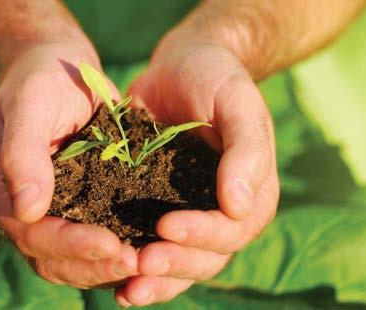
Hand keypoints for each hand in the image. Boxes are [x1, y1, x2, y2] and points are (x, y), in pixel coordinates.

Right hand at [0, 43, 137, 288]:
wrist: (61, 71)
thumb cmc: (41, 79)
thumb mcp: (29, 103)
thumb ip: (22, 152)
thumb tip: (28, 210)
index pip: (28, 232)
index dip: (68, 244)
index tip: (111, 245)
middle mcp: (19, 210)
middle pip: (49, 258)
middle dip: (92, 266)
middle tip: (137, 262)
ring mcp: (48, 212)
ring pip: (71, 261)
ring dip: (106, 268)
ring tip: (146, 262)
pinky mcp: (77, 208)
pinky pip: (92, 241)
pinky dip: (115, 253)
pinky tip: (147, 251)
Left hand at [116, 36, 279, 305]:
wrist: (182, 66)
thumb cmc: (216, 79)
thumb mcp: (237, 103)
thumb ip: (246, 150)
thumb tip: (238, 205)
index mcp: (250, 193)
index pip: (232, 229)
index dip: (202, 233)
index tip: (166, 226)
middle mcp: (222, 213)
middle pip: (205, 257)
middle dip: (174, 264)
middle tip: (140, 265)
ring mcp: (190, 214)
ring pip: (179, 263)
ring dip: (155, 280)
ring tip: (126, 289)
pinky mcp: (157, 209)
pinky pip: (151, 247)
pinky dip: (137, 270)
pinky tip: (114, 284)